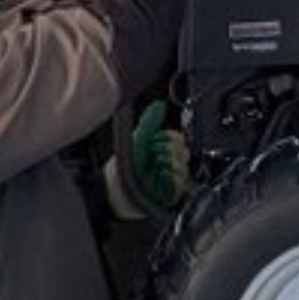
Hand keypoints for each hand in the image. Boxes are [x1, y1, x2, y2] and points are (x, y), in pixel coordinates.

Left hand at [105, 100, 190, 220]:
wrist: (113, 189)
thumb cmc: (122, 168)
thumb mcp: (137, 140)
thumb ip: (150, 123)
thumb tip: (160, 105)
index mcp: (163, 150)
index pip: (180, 140)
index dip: (170, 138)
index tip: (156, 139)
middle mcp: (169, 164)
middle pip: (185, 152)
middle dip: (170, 149)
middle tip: (154, 151)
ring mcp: (172, 179)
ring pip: (185, 167)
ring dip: (170, 163)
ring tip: (156, 165)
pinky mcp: (172, 194)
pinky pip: (181, 183)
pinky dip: (171, 178)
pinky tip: (160, 176)